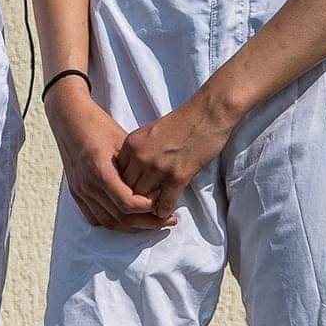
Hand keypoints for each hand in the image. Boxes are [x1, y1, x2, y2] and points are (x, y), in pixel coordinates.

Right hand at [46, 82, 176, 231]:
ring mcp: (80, 191)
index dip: (148, 207)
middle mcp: (88, 185)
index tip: (161, 201)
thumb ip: (136, 167)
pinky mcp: (76, 193)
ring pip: (108, 222)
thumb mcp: (123, 142)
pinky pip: (95, 218)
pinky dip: (113, 222)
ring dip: (131, 227)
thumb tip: (159, 186)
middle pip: (120, 218)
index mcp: (100, 171)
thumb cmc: (98, 125)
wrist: (69, 118)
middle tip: (165, 220)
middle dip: (146, 223)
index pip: (128, 204)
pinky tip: (128, 219)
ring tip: (150, 222)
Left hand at [113, 93, 232, 219]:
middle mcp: (140, 157)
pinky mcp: (177, 177)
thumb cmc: (183, 121)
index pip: (118, 174)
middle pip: (128, 189)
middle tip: (140, 208)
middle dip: (134, 199)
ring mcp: (158, 168)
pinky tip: (166, 211)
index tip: (131, 192)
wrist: (207, 113)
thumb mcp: (150, 132)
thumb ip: (139, 150)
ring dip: (148, 208)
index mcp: (132, 144)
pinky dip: (164, 211)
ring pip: (143, 199)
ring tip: (152, 212)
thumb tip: (134, 170)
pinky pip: (164, 203)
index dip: (124, 186)